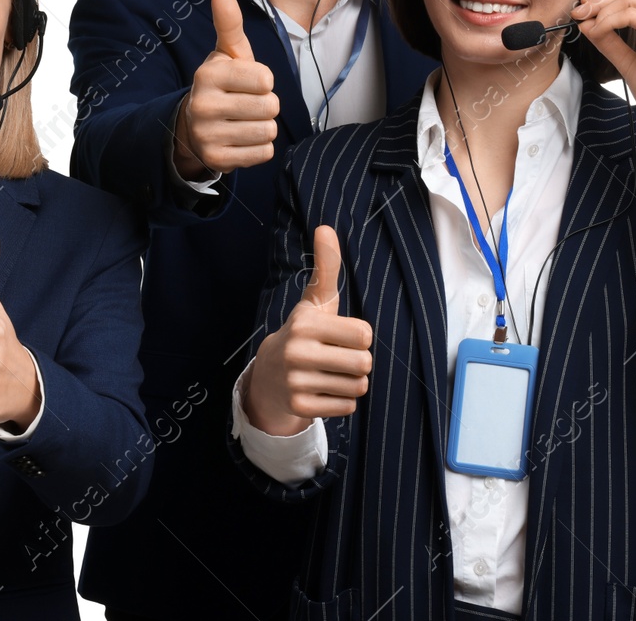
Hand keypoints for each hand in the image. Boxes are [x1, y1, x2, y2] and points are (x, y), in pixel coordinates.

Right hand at [172, 0, 279, 179]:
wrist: (193, 126)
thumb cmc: (222, 84)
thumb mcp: (227, 54)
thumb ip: (229, 24)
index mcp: (209, 74)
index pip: (265, 80)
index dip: (264, 81)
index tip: (249, 83)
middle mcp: (203, 105)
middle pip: (270, 106)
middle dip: (266, 106)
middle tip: (247, 104)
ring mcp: (207, 135)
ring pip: (268, 131)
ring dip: (264, 127)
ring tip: (245, 121)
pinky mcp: (216, 160)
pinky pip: (263, 154)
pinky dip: (259, 148)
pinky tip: (242, 139)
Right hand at [243, 226, 372, 435]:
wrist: (270, 376)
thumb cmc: (304, 333)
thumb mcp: (315, 301)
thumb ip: (326, 267)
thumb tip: (325, 227)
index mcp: (306, 323)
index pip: (364, 334)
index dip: (359, 336)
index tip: (339, 335)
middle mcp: (297, 351)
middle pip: (364, 363)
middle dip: (358, 362)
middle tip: (337, 358)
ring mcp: (296, 381)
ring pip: (358, 387)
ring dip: (350, 383)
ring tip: (328, 374)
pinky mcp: (300, 406)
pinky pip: (347, 408)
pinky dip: (341, 402)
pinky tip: (322, 390)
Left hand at [573, 0, 635, 180]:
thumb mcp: (628, 63)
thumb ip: (610, 43)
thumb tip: (587, 25)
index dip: (607, 2)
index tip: (584, 11)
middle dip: (601, 1)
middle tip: (578, 12)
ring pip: (633, 0)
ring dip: (603, 10)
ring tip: (586, 24)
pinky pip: (632, 15)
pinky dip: (610, 21)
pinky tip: (598, 33)